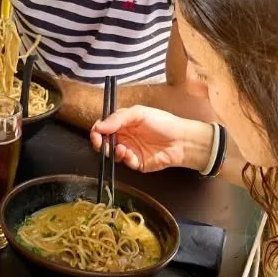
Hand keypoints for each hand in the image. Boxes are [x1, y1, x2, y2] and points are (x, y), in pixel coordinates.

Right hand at [91, 105, 213, 174]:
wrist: (182, 140)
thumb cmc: (163, 122)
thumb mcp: (139, 113)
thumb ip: (118, 118)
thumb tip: (98, 126)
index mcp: (123, 123)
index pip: (103, 126)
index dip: (97, 130)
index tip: (96, 133)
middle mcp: (124, 136)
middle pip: (104, 142)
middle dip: (99, 143)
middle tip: (101, 144)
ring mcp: (130, 150)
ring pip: (112, 154)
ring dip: (113, 152)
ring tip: (121, 148)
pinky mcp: (137, 163)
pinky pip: (125, 163)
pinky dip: (125, 159)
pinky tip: (131, 155)